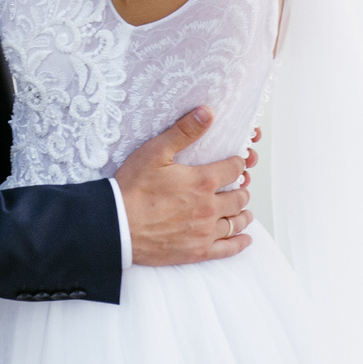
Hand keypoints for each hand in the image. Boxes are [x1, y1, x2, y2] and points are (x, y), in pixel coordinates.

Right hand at [114, 107, 257, 266]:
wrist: (117, 225)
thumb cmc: (132, 188)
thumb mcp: (155, 152)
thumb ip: (183, 131)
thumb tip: (207, 112)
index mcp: (203, 181)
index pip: (234, 169)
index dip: (239, 162)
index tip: (240, 161)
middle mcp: (210, 207)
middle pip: (239, 196)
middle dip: (242, 188)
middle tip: (240, 186)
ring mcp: (205, 231)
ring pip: (236, 222)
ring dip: (243, 213)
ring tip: (245, 210)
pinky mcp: (197, 251)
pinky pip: (228, 248)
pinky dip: (240, 242)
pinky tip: (245, 238)